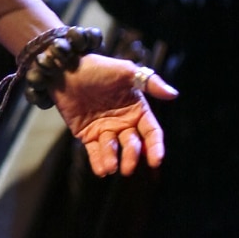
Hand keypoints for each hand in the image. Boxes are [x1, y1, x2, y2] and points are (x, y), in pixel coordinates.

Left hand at [52, 54, 177, 175]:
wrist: (64, 68)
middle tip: (127, 167)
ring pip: (113, 151)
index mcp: (136, 110)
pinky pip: (95, 152)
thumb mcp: (124, 71)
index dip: (155, 147)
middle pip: (133, 146)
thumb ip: (149, 82)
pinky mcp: (87, 134)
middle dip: (132, 157)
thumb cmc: (96, 67)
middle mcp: (123, 122)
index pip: (151, 133)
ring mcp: (105, 129)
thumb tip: (174, 94)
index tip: (156, 160)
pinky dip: (98, 162)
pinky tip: (101, 170)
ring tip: (110, 167)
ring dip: (113, 160)